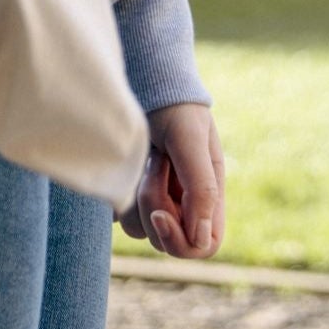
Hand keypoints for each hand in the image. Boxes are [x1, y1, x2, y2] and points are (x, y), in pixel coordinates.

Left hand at [118, 103, 224, 258]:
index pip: (204, 245)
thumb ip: (202, 188)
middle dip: (154, 207)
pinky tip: (127, 165)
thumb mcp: (192, 142)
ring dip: (136, 197)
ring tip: (145, 158)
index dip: (182, 241)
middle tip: (155, 166)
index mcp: (209, 197)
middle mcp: (184, 205)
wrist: (148, 83)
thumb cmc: (176, 109)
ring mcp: (156, 200)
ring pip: (140, 231)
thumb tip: (201, 239)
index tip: (161, 214)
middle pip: (167, 242)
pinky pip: (120, 215)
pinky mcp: (131, 192)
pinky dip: (119, 195)